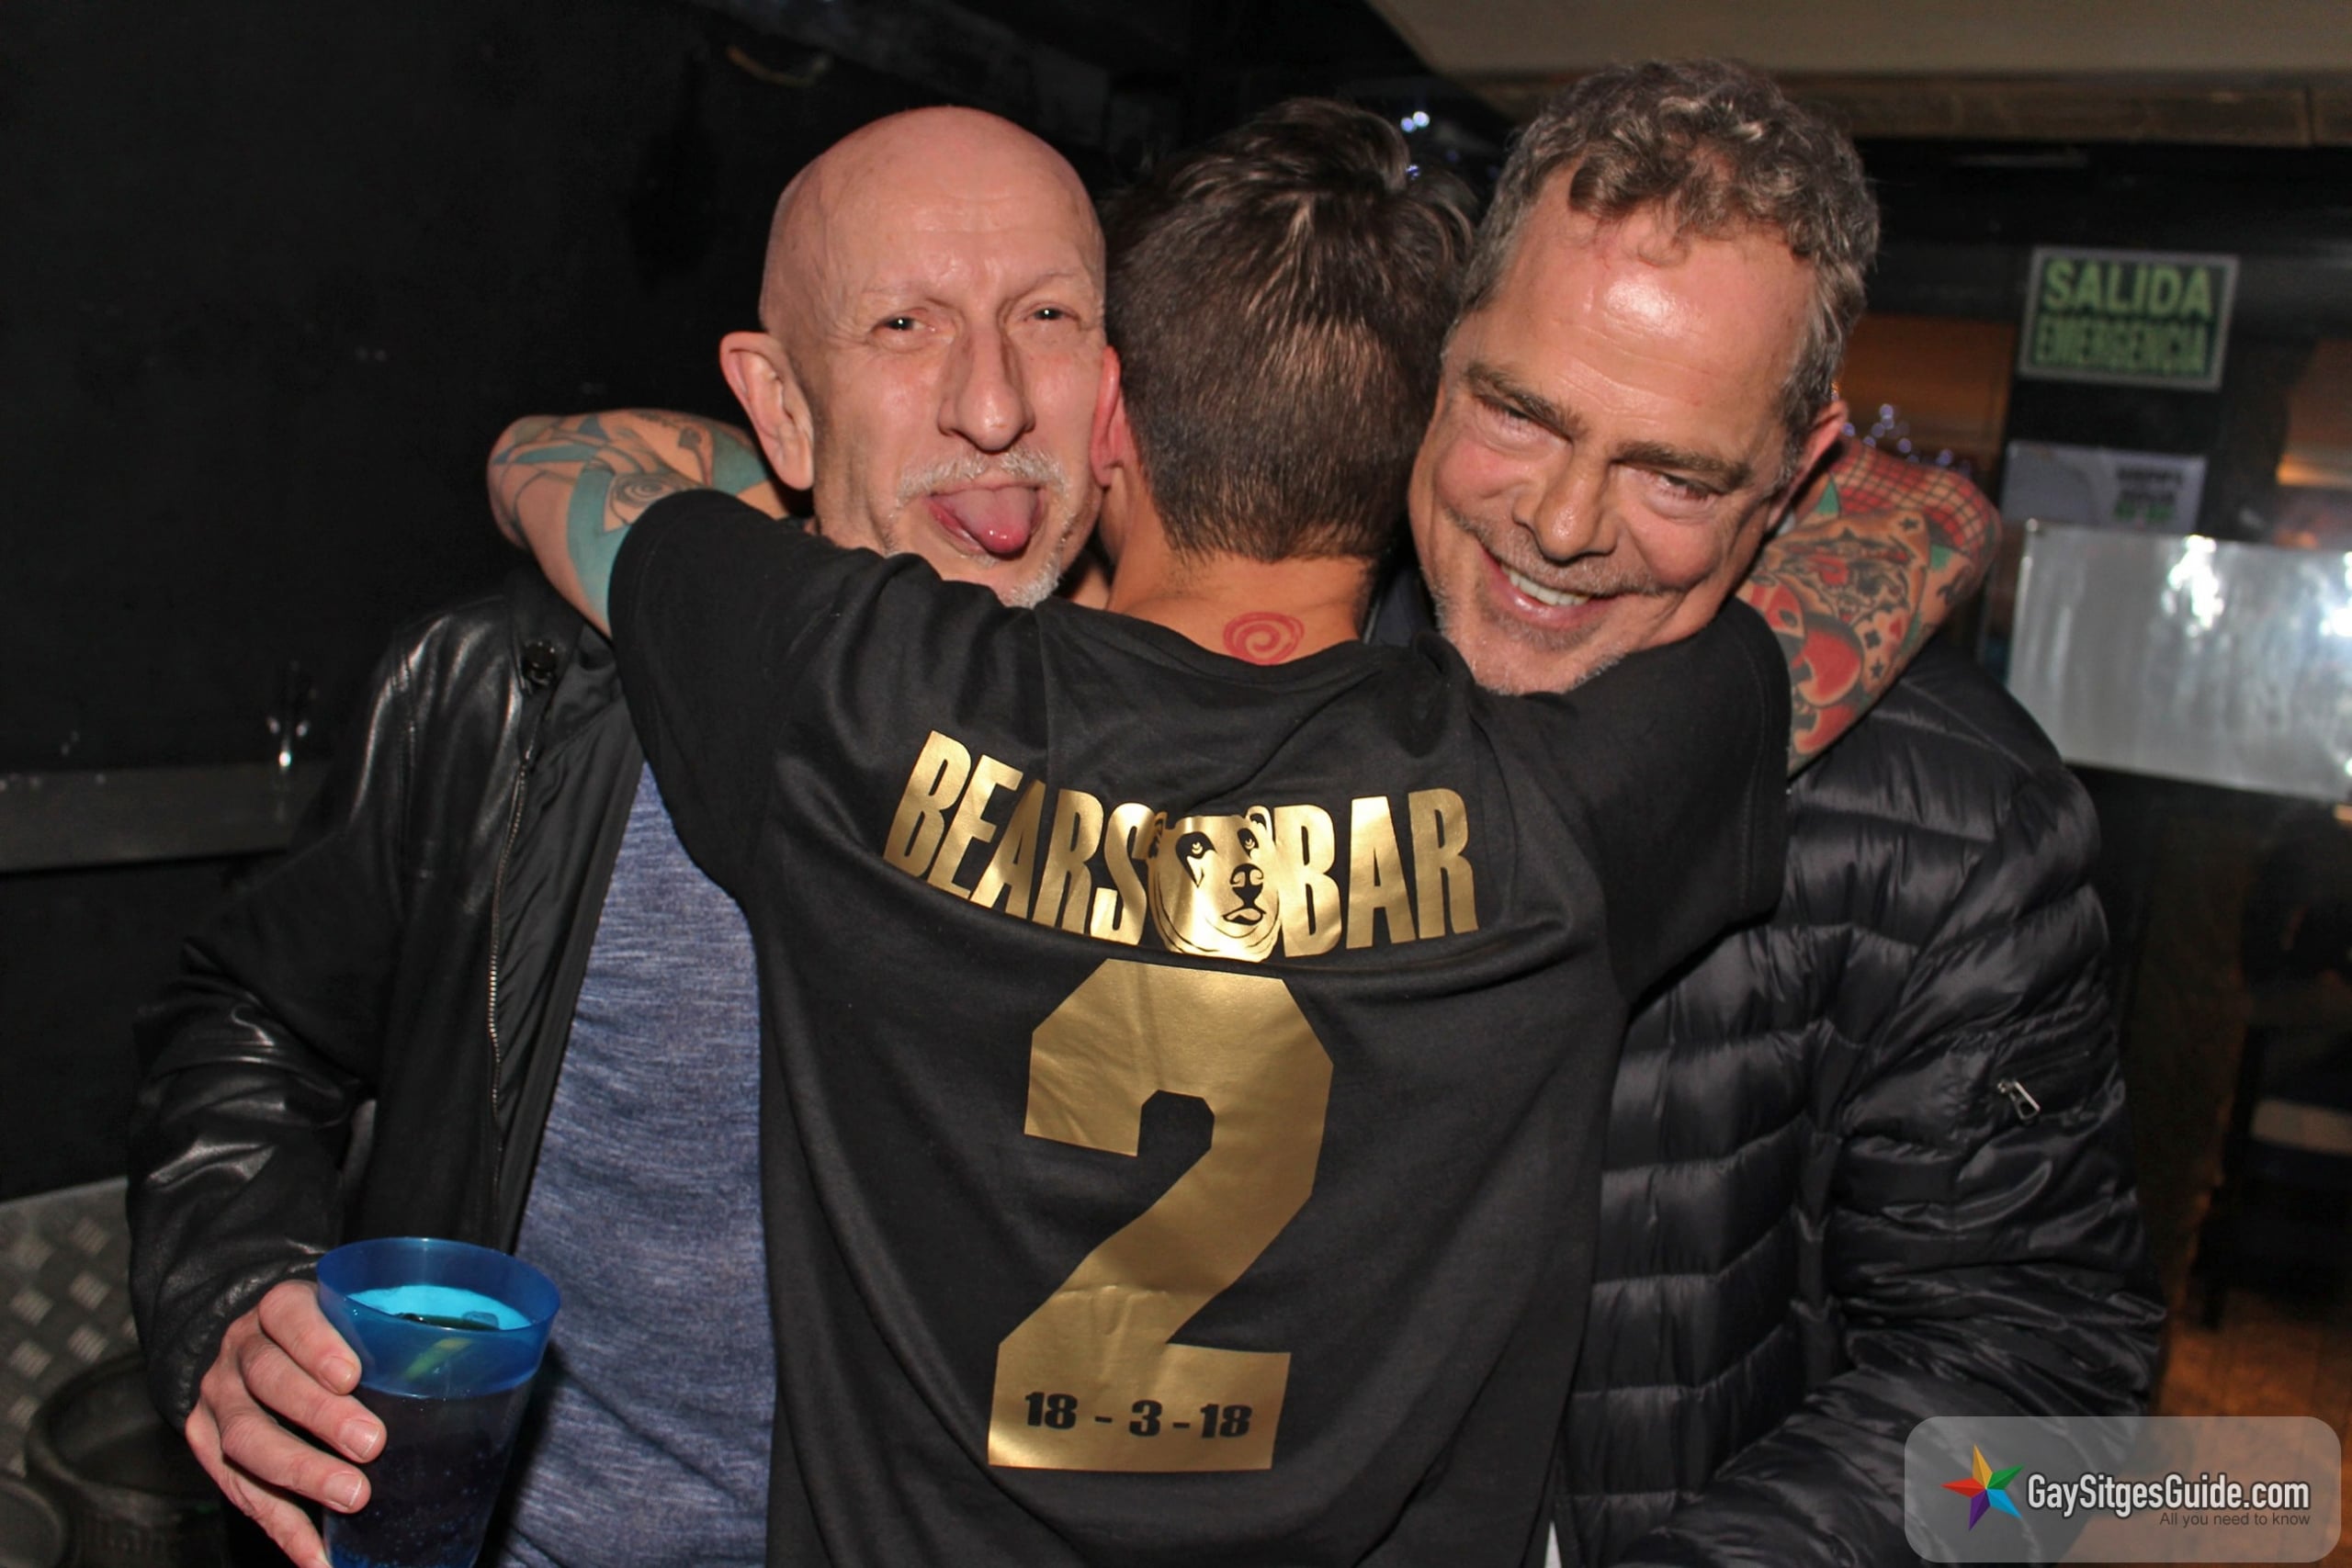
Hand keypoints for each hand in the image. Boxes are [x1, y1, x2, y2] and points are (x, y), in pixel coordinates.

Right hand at [185, 1280, 381, 1567]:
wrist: (249, 1345)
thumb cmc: (322, 1334)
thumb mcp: (346, 1314)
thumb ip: (383, 1333)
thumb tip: (463, 1363)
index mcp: (277, 1309)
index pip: (288, 1314)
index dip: (316, 1344)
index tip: (351, 1376)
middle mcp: (240, 1351)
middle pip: (270, 1381)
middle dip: (320, 1415)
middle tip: (372, 1443)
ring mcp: (218, 1400)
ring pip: (246, 1438)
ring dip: (302, 1473)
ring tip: (352, 1496)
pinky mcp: (206, 1447)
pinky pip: (241, 1492)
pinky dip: (283, 1527)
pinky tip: (316, 1555)